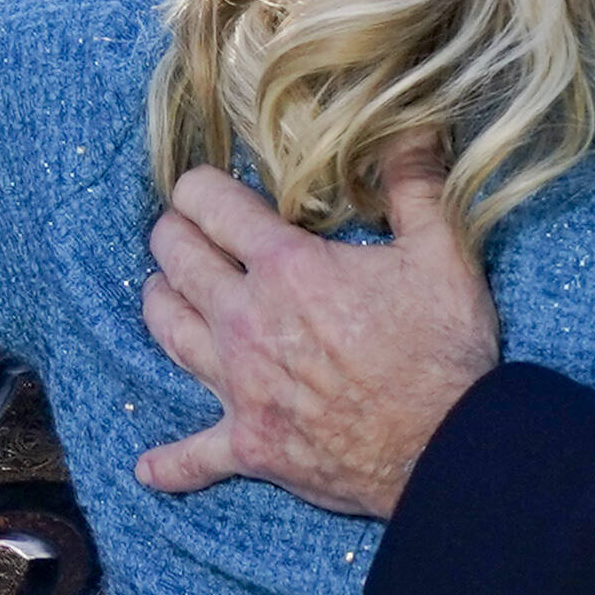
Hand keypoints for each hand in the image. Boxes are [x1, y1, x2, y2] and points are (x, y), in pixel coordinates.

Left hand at [136, 147, 496, 518]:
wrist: (446, 447)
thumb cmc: (444, 350)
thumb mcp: (444, 253)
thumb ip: (416, 184)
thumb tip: (411, 126)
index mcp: (286, 267)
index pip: (211, 205)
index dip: (199, 185)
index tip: (205, 184)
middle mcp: (246, 320)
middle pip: (176, 261)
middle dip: (174, 235)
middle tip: (183, 230)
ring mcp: (241, 386)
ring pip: (168, 333)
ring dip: (161, 305)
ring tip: (166, 292)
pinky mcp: (250, 444)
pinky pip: (193, 457)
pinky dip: (169, 464)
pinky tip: (148, 468)